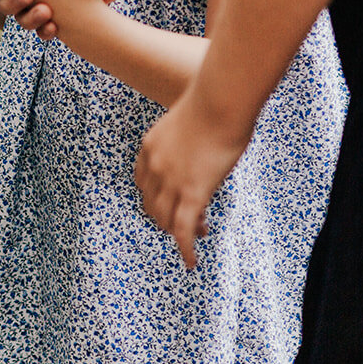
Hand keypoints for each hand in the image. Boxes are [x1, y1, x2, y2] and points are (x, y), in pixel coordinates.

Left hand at [134, 89, 253, 268]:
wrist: (219, 101)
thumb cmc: (214, 105)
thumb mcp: (189, 122)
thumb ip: (187, 140)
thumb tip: (203, 146)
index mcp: (149, 147)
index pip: (143, 183)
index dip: (156, 196)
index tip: (172, 201)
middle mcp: (153, 166)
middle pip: (151, 204)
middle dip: (166, 217)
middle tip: (190, 221)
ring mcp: (170, 181)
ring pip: (165, 219)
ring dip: (179, 232)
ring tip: (199, 234)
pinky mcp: (192, 192)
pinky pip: (183, 229)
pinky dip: (185, 249)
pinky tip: (191, 262)